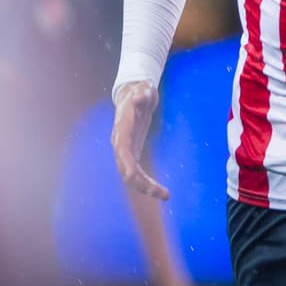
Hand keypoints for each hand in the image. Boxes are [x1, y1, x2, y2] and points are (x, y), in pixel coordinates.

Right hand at [111, 81, 168, 199]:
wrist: (135, 96)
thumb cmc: (140, 93)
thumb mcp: (143, 90)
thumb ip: (142, 94)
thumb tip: (139, 97)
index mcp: (122, 130)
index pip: (122, 150)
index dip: (127, 164)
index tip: (134, 177)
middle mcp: (120, 144)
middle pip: (126, 169)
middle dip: (141, 183)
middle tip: (163, 193)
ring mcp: (126, 151)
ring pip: (131, 176)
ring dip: (145, 188)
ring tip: (165, 195)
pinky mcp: (133, 155)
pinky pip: (137, 174)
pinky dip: (147, 184)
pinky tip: (160, 191)